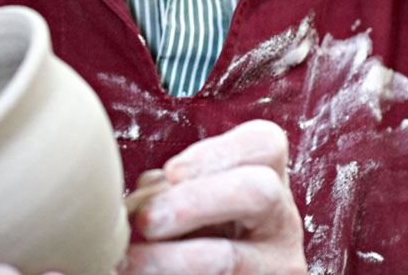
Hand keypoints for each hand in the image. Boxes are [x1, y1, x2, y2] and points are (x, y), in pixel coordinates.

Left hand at [120, 120, 305, 274]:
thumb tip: (136, 199)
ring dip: (169, 259)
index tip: (171, 172)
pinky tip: (138, 273)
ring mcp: (276, 265)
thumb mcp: (186, 200)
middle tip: (147, 220)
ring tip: (127, 261)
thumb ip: (169, 191)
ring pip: (230, 259)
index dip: (216, 154)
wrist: (198, 271)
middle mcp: (281, 219)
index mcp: (266, 176)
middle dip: (196, 202)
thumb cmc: (188, 231)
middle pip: (258, 192)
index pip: (263, 144)